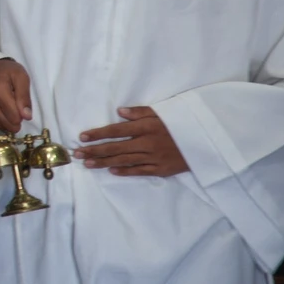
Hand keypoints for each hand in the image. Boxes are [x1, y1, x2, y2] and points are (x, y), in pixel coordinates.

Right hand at [0, 58, 31, 132]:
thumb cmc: (8, 71)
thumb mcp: (22, 77)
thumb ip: (25, 97)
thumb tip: (26, 117)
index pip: (15, 117)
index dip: (23, 113)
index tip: (21, 102)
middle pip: (9, 124)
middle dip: (16, 117)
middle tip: (15, 103)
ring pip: (3, 127)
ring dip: (9, 119)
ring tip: (7, 104)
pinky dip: (2, 119)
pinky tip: (2, 108)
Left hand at [74, 107, 189, 176]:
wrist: (206, 141)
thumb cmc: (181, 123)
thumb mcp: (162, 112)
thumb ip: (140, 112)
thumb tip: (118, 112)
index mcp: (146, 126)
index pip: (116, 130)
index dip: (98, 133)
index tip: (82, 137)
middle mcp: (147, 142)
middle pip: (115, 147)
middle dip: (94, 150)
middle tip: (77, 154)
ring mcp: (154, 157)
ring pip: (124, 160)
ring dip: (104, 162)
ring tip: (88, 163)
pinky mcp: (162, 169)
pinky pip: (140, 171)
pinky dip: (125, 171)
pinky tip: (111, 171)